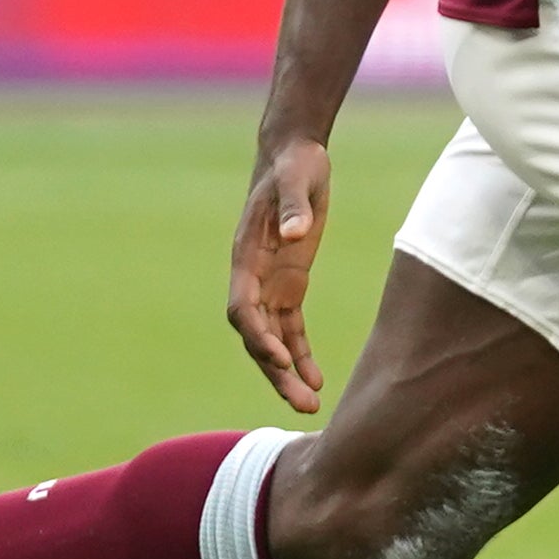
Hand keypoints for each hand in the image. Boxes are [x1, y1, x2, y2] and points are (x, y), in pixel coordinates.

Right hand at [226, 137, 333, 412]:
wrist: (295, 154)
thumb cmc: (294, 164)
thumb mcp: (297, 179)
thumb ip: (294, 207)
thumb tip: (294, 235)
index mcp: (246, 256)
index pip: (242, 308)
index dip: (257, 335)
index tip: (279, 359)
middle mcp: (252, 277)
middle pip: (255, 335)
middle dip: (274, 371)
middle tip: (300, 401)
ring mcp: (269, 283)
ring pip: (272, 340)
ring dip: (287, 373)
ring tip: (310, 404)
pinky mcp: (289, 284)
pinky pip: (291, 329)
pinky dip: (301, 354)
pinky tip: (316, 380)